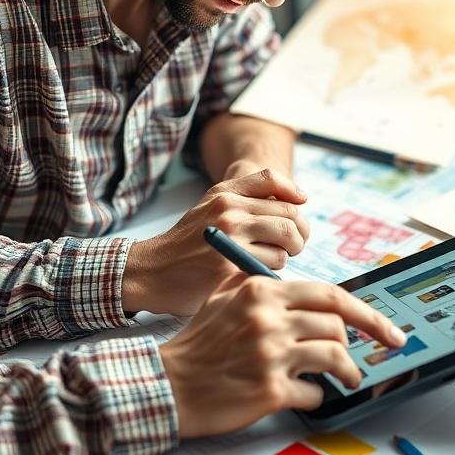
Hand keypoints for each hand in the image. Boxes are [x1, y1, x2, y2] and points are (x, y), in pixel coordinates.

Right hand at [122, 169, 309, 314]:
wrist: (153, 271)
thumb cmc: (188, 241)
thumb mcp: (212, 204)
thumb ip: (250, 193)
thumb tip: (301, 197)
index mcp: (225, 193)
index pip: (275, 183)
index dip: (294, 199)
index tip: (298, 211)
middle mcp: (228, 211)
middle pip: (290, 215)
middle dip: (299, 234)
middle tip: (293, 246)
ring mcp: (229, 239)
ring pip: (286, 243)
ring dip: (286, 254)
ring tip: (269, 259)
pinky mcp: (230, 266)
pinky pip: (273, 265)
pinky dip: (273, 270)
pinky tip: (256, 271)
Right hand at [159, 276, 407, 437]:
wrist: (170, 383)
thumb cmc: (199, 342)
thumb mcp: (222, 296)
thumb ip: (259, 283)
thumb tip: (304, 289)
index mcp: (261, 291)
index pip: (331, 294)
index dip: (368, 314)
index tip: (389, 330)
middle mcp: (267, 318)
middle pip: (337, 326)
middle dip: (353, 346)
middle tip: (352, 359)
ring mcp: (269, 354)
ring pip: (335, 356)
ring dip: (346, 372)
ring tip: (343, 379)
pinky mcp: (268, 389)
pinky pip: (314, 393)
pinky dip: (316, 396)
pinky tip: (303, 395)